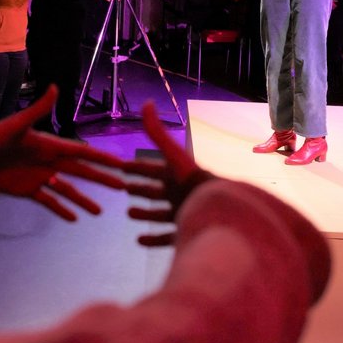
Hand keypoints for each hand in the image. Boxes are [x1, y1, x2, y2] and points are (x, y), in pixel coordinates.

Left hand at [0, 88, 125, 220]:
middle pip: (82, 172)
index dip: (102, 158)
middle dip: (102, 179)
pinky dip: (62, 210)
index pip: (82, 152)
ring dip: (84, 200)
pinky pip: (50, 201)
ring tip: (99, 212)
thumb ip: (38, 109)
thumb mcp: (18, 124)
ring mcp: (40, 176)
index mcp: (51, 145)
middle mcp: (50, 161)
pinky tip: (74, 219)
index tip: (121, 164)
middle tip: (123, 187)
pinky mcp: (29, 190)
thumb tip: (54, 87)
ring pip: (68, 190)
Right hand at [122, 103, 214, 246]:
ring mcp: (184, 213)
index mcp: (177, 175)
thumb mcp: (172, 156)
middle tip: (125, 188)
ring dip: (145, 213)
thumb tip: (146, 102)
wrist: (219, 213)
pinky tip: (138, 240)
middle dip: (141, 188)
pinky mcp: (185, 233)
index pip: (154, 169)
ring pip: (160, 214)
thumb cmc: (195, 183)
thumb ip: (157, 132)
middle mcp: (181, 194)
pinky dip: (152, 238)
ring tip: (130, 213)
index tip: (123, 166)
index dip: (138, 167)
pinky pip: (166, 237)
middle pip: (157, 191)